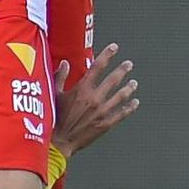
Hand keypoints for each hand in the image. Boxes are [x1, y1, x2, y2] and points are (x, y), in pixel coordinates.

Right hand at [51, 44, 138, 158]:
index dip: (107, 55)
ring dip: (128, 88)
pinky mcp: (106, 124)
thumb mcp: (54, 94)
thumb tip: (64, 63)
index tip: (114, 48)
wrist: (59, 141)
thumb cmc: (54, 117)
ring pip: (120, 96)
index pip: (98, 67)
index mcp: (82, 89)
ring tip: (134, 83)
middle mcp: (95, 98)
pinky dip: (130, 108)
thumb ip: (60, 77)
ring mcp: (102, 111)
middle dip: (122, 70)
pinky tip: (135, 103)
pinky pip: (121, 114)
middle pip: (113, 80)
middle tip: (129, 64)